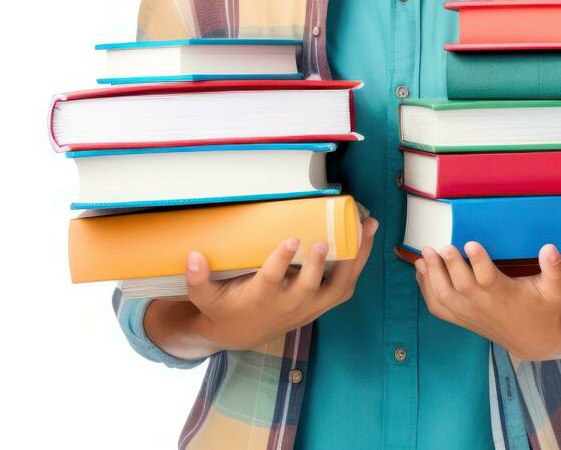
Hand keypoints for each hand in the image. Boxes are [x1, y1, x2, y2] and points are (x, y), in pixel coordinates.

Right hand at [183, 216, 378, 350]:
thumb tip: (192, 256)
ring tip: (368, 227)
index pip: (272, 281)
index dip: (281, 262)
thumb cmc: (225, 307)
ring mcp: (309, 305)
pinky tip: (367, 237)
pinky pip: (346, 286)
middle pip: (310, 288)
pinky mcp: (321, 303)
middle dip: (319, 265)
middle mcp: (289, 304)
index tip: (290, 239)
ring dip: (356, 258)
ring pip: (338, 286)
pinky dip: (359, 263)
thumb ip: (198, 279)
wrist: (242, 333)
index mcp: (261, 298)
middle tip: (327, 238)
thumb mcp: (206, 297)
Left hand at [414, 241, 560, 362]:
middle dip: (449, 265)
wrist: (536, 341)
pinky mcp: (462, 319)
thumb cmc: (546, 308)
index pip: (488, 278)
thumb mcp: (557, 289)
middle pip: (461, 286)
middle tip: (441, 245)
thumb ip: (554, 269)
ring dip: (432, 276)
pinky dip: (425, 291)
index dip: (479, 261)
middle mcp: (484, 305)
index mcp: (505, 294)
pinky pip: (438, 308)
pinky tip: (420, 272)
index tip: (470, 242)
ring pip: (444, 297)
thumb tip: (550, 248)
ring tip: (425, 255)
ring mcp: (470, 313)